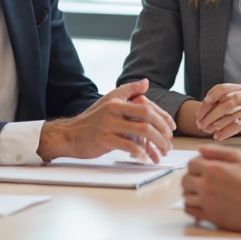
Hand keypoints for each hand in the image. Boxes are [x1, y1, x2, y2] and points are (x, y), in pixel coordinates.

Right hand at [37, 79, 175, 162]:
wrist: (69, 135)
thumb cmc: (91, 120)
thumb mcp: (108, 100)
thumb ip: (128, 90)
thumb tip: (145, 82)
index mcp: (117, 100)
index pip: (147, 105)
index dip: (162, 116)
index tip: (171, 128)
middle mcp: (114, 110)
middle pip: (147, 116)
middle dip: (162, 129)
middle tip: (169, 141)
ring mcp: (109, 125)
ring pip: (141, 131)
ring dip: (156, 142)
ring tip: (162, 151)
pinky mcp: (105, 140)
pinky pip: (129, 146)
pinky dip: (140, 153)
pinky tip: (145, 157)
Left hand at [181, 145, 240, 233]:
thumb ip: (218, 151)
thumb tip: (199, 148)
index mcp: (213, 169)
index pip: (191, 163)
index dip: (197, 164)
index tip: (203, 167)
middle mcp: (207, 185)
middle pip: (185, 179)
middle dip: (192, 177)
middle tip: (202, 179)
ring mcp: (207, 202)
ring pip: (186, 195)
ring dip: (191, 192)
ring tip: (202, 191)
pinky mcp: (211, 216)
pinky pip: (190, 211)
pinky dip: (191, 206)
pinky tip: (200, 203)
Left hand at [196, 75, 240, 142]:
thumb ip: (226, 102)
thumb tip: (206, 102)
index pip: (225, 88)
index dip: (211, 97)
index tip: (201, 110)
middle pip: (231, 101)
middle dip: (215, 114)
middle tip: (203, 125)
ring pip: (239, 117)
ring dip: (223, 126)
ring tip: (213, 133)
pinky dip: (238, 132)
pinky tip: (227, 137)